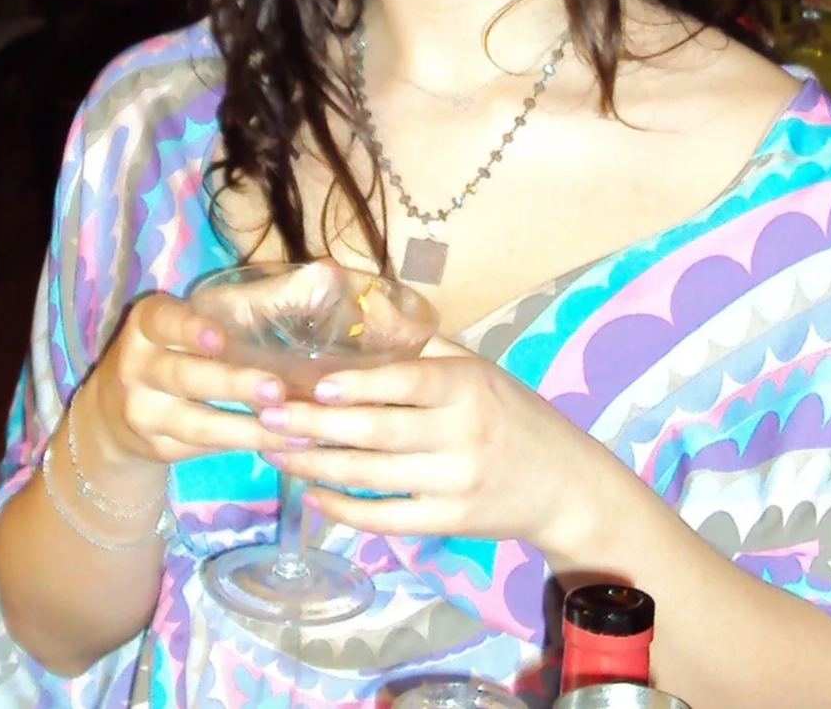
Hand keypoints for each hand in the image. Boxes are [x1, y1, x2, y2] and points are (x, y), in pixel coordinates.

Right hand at [88, 292, 285, 467]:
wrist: (111, 409)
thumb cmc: (169, 348)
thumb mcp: (176, 323)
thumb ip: (220, 310)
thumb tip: (285, 286)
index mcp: (145, 325)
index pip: (163, 322)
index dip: (189, 329)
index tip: (219, 338)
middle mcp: (135, 367)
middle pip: (183, 377)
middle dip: (232, 384)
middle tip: (275, 389)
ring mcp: (143, 412)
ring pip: (197, 423)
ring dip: (248, 429)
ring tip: (294, 430)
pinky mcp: (157, 447)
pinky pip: (204, 448)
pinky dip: (245, 446)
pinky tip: (281, 443)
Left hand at [254, 335, 612, 553]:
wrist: (563, 483)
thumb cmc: (510, 413)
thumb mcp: (476, 368)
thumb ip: (422, 346)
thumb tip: (362, 309)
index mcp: (468, 387)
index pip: (408, 382)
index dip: (359, 386)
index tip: (313, 385)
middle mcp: (463, 434)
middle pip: (377, 433)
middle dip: (315, 426)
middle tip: (267, 416)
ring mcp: (455, 483)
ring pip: (373, 477)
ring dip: (317, 465)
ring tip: (276, 451)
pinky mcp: (449, 522)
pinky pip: (386, 520)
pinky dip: (345, 509)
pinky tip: (313, 495)